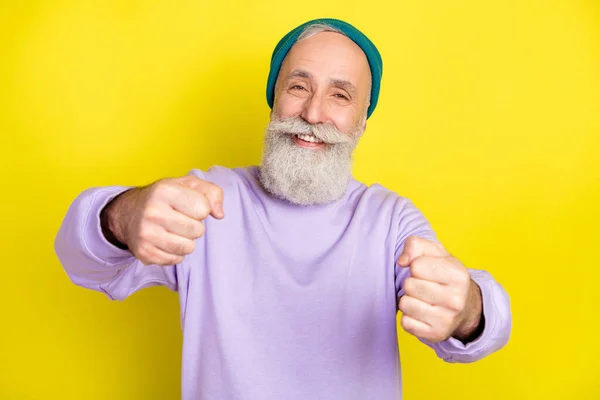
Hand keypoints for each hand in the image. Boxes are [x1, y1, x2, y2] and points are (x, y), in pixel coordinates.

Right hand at [101, 175, 223, 265]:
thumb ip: (212, 192)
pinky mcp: (144, 253)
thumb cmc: (165, 197)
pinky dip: (175, 252)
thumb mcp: (189, 184)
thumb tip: (219, 214)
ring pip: (188, 247)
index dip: (202, 208)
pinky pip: (176, 260)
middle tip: (181, 219)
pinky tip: (165, 240)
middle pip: (197, 230)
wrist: (128, 213)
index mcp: (165, 190)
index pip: (204, 208)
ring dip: (186, 241)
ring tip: (174, 230)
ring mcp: (146, 234)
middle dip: (195, 226)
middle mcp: (153, 212)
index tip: (189, 205)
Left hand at [397, 236, 482, 342]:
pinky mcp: (436, 335)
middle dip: (411, 283)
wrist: (465, 306)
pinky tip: (422, 313)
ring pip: (405, 304)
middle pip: (409, 285)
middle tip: (424, 286)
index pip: (416, 265)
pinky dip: (409, 317)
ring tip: (422, 299)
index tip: (426, 270)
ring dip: (408, 300)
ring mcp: (447, 320)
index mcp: (458, 274)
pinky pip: (405, 323)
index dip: (416, 266)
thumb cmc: (444, 274)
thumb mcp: (435, 252)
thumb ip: (415, 245)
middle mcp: (456, 299)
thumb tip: (402, 261)